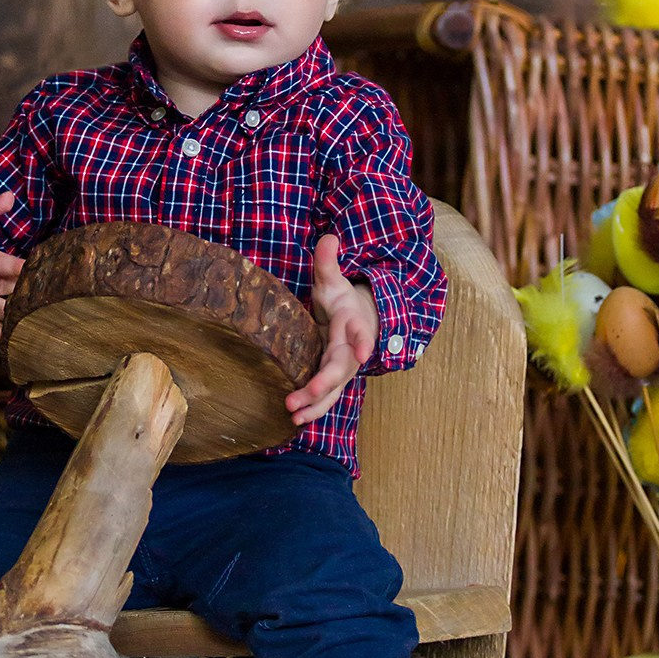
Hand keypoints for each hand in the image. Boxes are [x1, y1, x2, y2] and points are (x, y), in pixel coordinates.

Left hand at [285, 234, 379, 425]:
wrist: (359, 321)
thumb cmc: (341, 300)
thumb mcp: (333, 279)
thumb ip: (327, 262)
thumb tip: (329, 236)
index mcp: (350, 324)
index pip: (359, 334)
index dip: (363, 342)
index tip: (364, 353)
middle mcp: (350, 351)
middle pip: (341, 369)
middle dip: (323, 384)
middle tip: (304, 396)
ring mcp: (344, 368)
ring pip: (334, 391)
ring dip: (315, 405)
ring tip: (294, 417)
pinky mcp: (334, 381)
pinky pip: (326, 398)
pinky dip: (313, 410)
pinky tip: (295, 421)